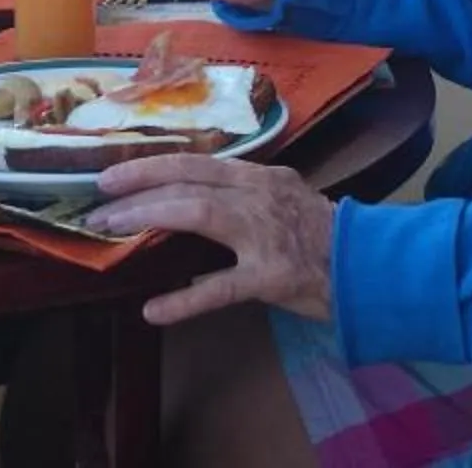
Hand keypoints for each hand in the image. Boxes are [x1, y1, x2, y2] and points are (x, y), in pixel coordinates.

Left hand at [85, 155, 334, 324]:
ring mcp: (266, 235)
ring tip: (109, 228)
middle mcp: (260, 197)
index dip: (151, 164)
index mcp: (261, 178)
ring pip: (198, 213)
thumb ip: (245, 195)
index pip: (197, 161)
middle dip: (139, 183)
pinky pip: (221, 288)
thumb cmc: (327, 237)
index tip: (113, 172)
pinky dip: (184, 299)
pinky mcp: (272, 277)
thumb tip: (192, 197)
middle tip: (98, 196)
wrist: (373, 265)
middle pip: (190, 178)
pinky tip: (153, 310)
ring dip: (149, 217)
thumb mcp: (286, 199)